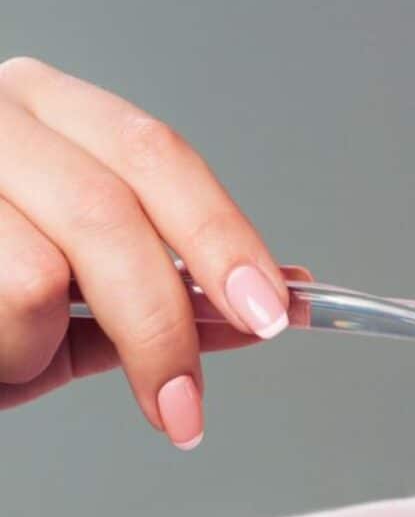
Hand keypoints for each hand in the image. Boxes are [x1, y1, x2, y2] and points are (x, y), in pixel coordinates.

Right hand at [0, 56, 303, 448]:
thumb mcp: (85, 291)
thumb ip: (177, 292)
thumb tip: (285, 298)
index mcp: (53, 112)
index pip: (158, 155)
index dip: (222, 235)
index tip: (270, 310)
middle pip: (112, 213)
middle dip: (162, 324)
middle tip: (185, 404)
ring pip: (39, 276)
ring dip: (38, 347)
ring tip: (11, 350)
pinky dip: (3, 356)